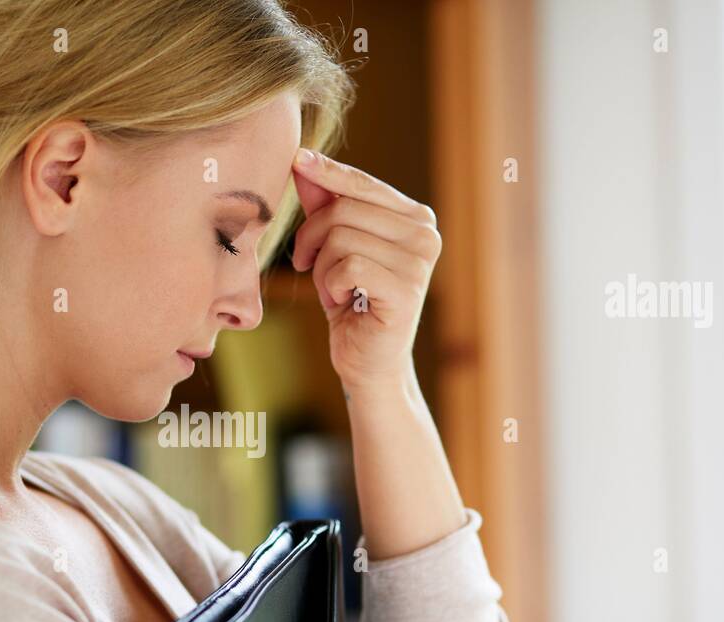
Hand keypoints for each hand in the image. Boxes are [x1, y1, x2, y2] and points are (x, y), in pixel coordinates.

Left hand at [289, 148, 441, 392]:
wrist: (367, 361)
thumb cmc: (351, 302)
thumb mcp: (332, 248)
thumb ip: (324, 206)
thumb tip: (303, 162)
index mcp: (414, 217)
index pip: (363, 184)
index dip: (328, 173)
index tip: (298, 159)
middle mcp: (425, 233)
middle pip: (345, 209)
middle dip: (312, 236)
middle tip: (304, 262)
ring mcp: (420, 261)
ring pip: (342, 238)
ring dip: (321, 266)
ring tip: (332, 286)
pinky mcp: (407, 289)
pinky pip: (348, 266)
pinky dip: (331, 284)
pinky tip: (343, 299)